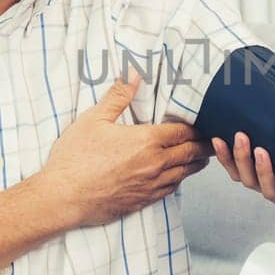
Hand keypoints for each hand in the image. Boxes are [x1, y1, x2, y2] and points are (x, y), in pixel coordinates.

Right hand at [37, 73, 211, 227]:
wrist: (62, 198)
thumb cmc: (74, 159)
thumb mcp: (94, 119)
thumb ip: (118, 96)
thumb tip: (133, 73)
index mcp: (146, 141)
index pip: (183, 132)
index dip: (196, 127)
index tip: (204, 123)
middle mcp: (155, 164)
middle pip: (191, 153)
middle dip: (204, 146)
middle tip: (212, 140)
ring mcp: (151, 185)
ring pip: (185, 174)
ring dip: (195, 164)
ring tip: (201, 157)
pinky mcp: (144, 201)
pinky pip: (171, 190)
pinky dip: (179, 180)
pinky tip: (178, 176)